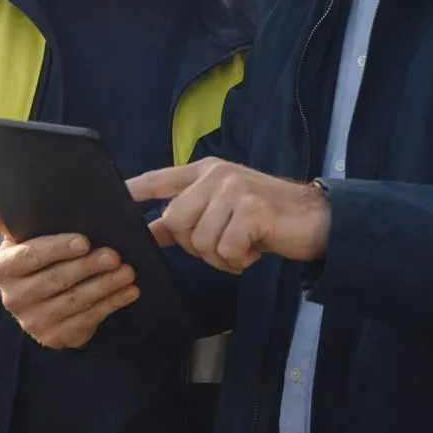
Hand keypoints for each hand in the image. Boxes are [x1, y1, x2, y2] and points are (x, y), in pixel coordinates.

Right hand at [0, 198, 140, 348]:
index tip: (85, 241)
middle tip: (115, 255)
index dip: (57, 248)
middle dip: (88, 266)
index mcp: (4, 269)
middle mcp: (13, 298)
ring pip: (75, 301)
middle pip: (56, 280)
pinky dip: (112, 304)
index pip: (30, 256)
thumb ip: (11, 221)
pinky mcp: (55, 338)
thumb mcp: (24, 239)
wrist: (40, 302)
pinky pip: (88, 320)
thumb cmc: (36, 260)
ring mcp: (33, 322)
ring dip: (105, 286)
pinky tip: (129, 292)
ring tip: (128, 272)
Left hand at [126, 159, 330, 273]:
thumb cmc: (268, 218)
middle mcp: (217, 175)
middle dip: (195, 246)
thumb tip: (155, 230)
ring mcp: (234, 189)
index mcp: (208, 171)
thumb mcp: (226, 210)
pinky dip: (238, 261)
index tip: (116, 197)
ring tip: (244, 247)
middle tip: (225, 246)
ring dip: (221, 257)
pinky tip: (254, 251)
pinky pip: (225, 249)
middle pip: (176, 220)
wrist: (316, 219)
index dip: (137, 188)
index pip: (162, 178)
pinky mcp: (250, 209)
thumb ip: (192, 215)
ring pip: (200, 240)